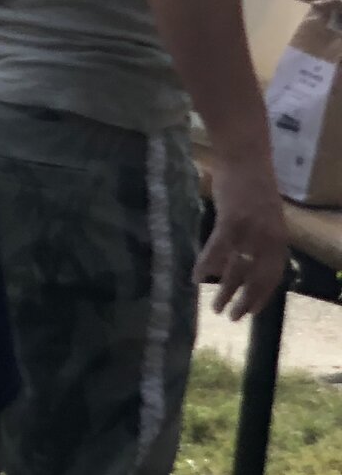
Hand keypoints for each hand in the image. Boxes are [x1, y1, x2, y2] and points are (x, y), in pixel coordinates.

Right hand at [198, 155, 289, 320]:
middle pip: (258, 278)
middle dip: (245, 301)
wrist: (245, 156)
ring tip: (214, 307)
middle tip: (232, 318)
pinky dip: (205, 266)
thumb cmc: (252, 183)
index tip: (251, 311)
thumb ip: (262, 236)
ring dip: (225, 291)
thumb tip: (249, 258)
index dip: (262, 296)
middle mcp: (268, 238)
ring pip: (237, 270)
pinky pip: (217, 251)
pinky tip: (196, 278)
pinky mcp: (231, 221)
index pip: (273, 275)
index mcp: (279, 237)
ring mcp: (250, 230)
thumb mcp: (266, 214)